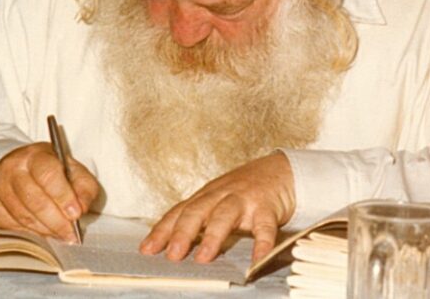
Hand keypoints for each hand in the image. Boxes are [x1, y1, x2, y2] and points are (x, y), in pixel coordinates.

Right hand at [0, 142, 98, 241]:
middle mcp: (13, 168)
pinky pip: (11, 225)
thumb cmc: (51, 171)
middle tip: (71, 233)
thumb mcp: (73, 171)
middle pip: (34, 199)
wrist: (18, 169)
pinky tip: (44, 233)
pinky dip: (31, 233)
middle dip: (56, 221)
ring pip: (22, 215)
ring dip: (45, 229)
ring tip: (62, 235)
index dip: (63, 196)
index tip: (76, 214)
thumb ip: (83, 187)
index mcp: (36, 155)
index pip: (48, 175)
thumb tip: (82, 207)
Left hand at [140, 153, 294, 263]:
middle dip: (183, 232)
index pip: (180, 211)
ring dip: (214, 235)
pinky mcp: (268, 206)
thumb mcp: (218, 199)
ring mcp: (245, 199)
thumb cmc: (245, 189)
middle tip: (173, 254)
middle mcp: (222, 195)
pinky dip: (262, 243)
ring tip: (205, 256)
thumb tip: (171, 245)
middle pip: (198, 210)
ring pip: (226, 214)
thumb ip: (199, 218)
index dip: (163, 230)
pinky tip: (257, 259)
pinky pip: (265, 226)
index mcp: (207, 195)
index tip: (147, 249)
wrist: (281, 170)